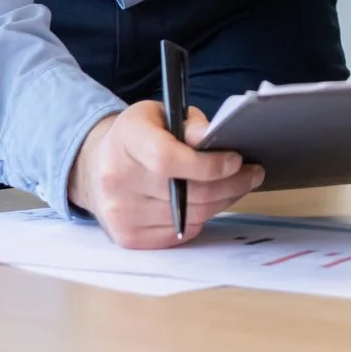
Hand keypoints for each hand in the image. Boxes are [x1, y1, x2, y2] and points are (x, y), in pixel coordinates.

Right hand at [67, 100, 264, 247]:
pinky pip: (181, 232)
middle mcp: (117, 180)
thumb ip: (189, 123)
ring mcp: (120, 213)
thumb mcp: (161, 114)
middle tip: (254, 173)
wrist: (96, 167)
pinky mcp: (128, 238)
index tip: (237, 160)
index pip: (167, 159)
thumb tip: (212, 138)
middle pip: (187, 192)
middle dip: (230, 183)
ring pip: (190, 215)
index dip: (207, 164)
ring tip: (240, 185)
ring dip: (223, 201)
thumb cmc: (139, 136)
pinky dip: (202, 217)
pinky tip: (210, 201)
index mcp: (126, 140)